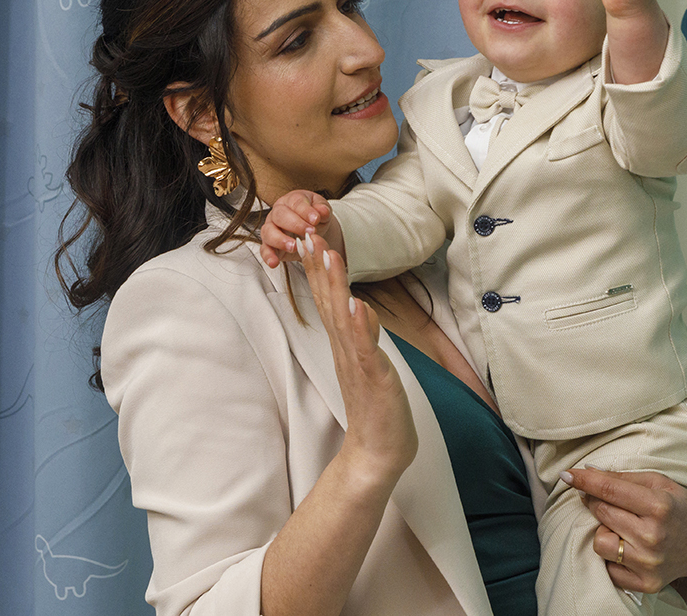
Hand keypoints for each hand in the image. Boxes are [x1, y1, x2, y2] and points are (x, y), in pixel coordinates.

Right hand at [261, 189, 335, 267]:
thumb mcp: (322, 210)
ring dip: (280, 240)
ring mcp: (271, 229)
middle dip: (295, 225)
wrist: (312, 230)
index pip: (295, 202)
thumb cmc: (314, 216)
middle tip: (310, 232)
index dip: (305, 211)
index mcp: (291, 201)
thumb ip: (323, 209)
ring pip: (268, 232)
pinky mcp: (269, 245)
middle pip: (280, 216)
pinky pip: (264, 249)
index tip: (316, 219)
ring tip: (294, 247)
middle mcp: (277, 213)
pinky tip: (274, 262)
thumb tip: (322, 211)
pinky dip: (268, 256)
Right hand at [297, 233, 417, 486]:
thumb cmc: (375, 409)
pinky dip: (360, 326)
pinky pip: (365, 349)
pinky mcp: (373, 379)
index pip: (327, 300)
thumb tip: (356, 306)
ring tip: (329, 255)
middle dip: (319, 267)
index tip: (310, 238)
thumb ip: (359, 335)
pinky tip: (357, 305)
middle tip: (309, 233)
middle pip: (328, 302)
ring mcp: (357, 364)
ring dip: (336, 286)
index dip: (318, 269)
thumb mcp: (367, 364)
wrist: (377, 455)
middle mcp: (345, 350)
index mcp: (344, 345)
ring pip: (343, 318)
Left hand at [561, 466, 686, 595]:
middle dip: (596, 501)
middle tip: (607, 499)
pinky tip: (626, 546)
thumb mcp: (658, 483)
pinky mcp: (646, 583)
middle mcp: (653, 536)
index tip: (566, 475)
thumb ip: (623, 478)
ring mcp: (649, 562)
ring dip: (605, 531)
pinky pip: (608, 568)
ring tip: (623, 527)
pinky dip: (612, 556)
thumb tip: (587, 472)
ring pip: (600, 542)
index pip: (609, 490)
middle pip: (602, 513)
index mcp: (659, 506)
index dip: (584, 481)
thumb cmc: (680, 507)